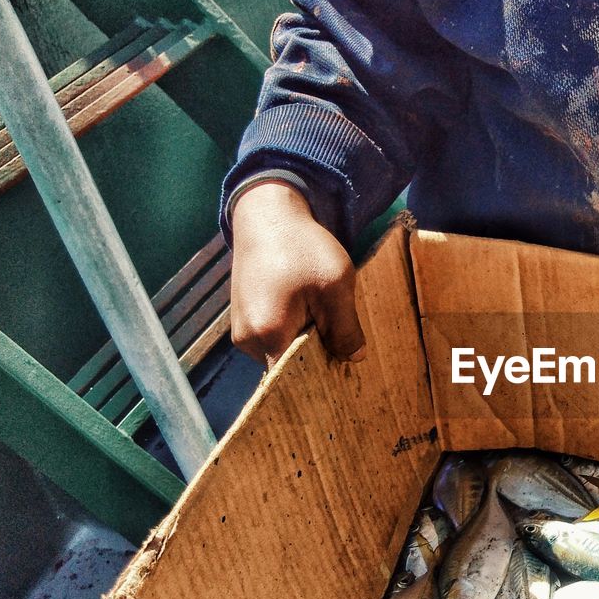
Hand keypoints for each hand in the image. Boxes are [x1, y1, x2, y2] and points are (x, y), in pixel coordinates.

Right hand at [230, 180, 366, 366]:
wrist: (268, 216)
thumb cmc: (302, 247)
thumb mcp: (335, 285)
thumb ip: (345, 328)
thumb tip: (354, 359)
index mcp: (268, 334)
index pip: (293, 382)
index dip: (320, 383)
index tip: (345, 382)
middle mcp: (247, 340)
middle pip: (288, 368)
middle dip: (318, 361)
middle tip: (346, 349)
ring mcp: (243, 330)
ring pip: (283, 352)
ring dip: (307, 343)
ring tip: (329, 324)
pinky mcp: (246, 318)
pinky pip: (275, 338)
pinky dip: (295, 332)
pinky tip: (312, 314)